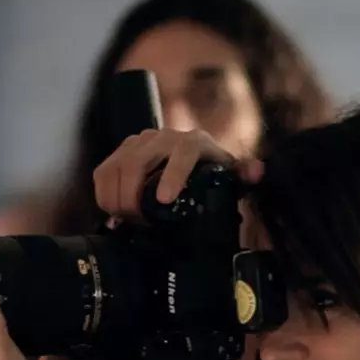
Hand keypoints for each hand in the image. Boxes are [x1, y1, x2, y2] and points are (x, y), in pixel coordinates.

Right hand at [93, 128, 263, 222]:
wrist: (192, 164)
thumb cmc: (212, 176)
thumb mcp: (231, 178)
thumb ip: (245, 175)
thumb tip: (257, 171)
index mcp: (195, 143)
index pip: (183, 152)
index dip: (172, 174)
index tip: (163, 200)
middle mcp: (165, 137)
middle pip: (138, 159)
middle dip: (132, 193)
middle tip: (137, 221)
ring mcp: (140, 142)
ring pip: (117, 164)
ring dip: (115, 196)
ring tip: (125, 221)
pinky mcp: (121, 152)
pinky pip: (103, 170)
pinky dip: (103, 193)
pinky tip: (112, 213)